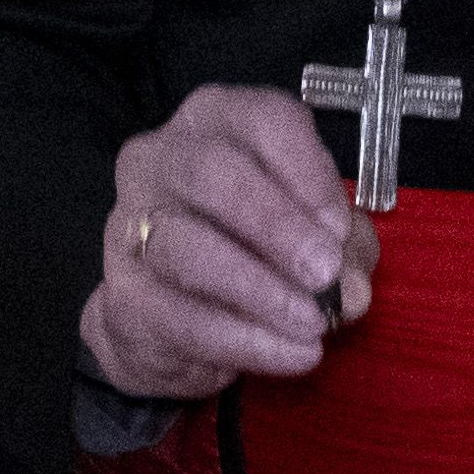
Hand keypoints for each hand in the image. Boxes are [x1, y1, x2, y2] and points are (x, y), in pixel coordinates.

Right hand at [79, 86, 376, 400]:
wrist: (175, 318)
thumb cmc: (255, 248)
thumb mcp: (314, 230)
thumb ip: (343, 248)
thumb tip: (350, 290)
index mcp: (218, 121)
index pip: (263, 121)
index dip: (307, 173)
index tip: (340, 228)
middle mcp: (163, 158)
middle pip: (213, 173)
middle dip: (277, 226)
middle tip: (325, 274)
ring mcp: (130, 223)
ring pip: (188, 247)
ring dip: (261, 290)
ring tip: (314, 323)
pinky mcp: (123, 293)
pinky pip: (182, 316)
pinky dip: (245, 339)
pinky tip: (291, 353)